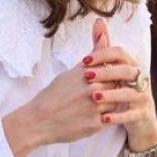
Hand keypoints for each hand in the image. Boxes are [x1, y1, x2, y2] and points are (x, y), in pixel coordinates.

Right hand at [1, 28, 110, 156]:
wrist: (38, 120)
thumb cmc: (54, 95)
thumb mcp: (71, 71)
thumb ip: (93, 55)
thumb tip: (104, 32)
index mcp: (87, 73)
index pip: (114, 68)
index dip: (112, 75)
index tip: (106, 80)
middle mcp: (92, 88)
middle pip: (117, 84)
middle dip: (114, 89)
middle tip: (103, 96)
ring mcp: (94, 107)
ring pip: (117, 102)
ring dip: (112, 104)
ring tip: (97, 106)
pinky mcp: (95, 125)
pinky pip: (111, 119)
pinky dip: (107, 118)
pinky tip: (96, 117)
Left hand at [84, 19, 156, 150]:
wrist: (140, 120)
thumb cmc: (122, 90)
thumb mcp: (113, 70)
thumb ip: (104, 48)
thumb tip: (98, 21)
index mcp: (131, 65)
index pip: (120, 53)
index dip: (102, 55)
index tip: (84, 60)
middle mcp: (140, 79)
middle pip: (126, 71)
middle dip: (106, 73)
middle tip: (86, 76)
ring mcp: (142, 97)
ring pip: (129, 93)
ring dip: (111, 94)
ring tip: (94, 97)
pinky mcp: (142, 115)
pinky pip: (131, 115)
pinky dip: (117, 117)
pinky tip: (103, 119)